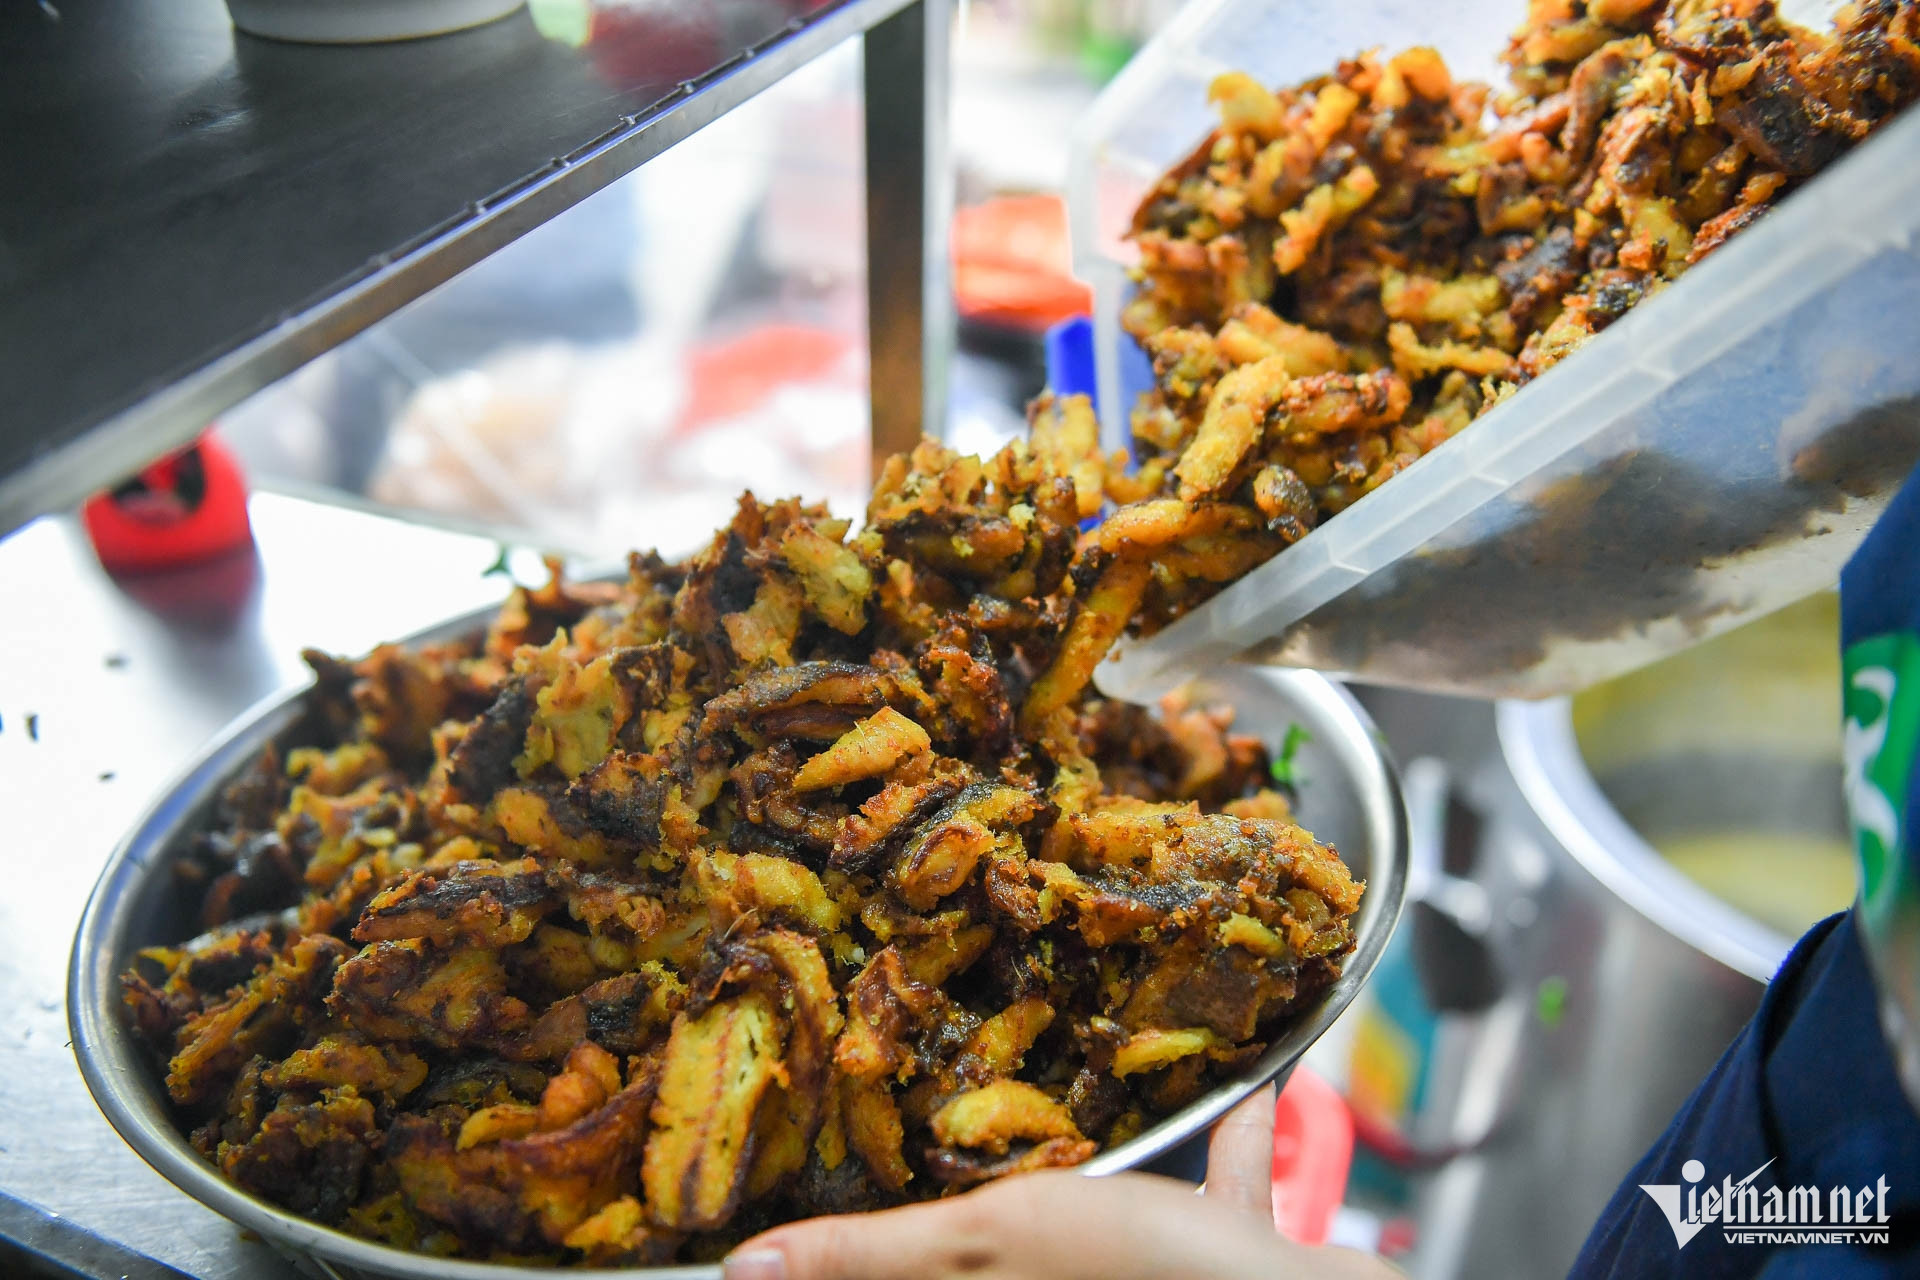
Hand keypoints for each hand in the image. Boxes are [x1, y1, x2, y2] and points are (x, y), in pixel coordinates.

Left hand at [722, 1085, 1403, 1279]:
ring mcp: (1143, 1277)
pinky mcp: (1220, 1262)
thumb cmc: (1144, 1271)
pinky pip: (1213, 1196)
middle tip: (959, 1095)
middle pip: (995, 1241)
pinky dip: (1223, 1150)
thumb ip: (870, 1255)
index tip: (820, 1169)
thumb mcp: (989, 1242)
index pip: (902, 1265)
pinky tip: (1242, 1088)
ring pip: (1103, 1214)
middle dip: (984, 1168)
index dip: (858, 1242)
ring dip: (1105, 1153)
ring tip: (1095, 1074)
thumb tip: (741, 1274)